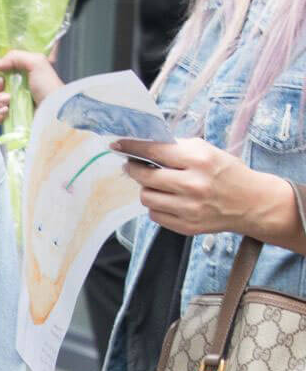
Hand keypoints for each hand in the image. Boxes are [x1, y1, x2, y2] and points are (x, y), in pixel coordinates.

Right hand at [0, 50, 63, 124]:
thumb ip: (14, 57)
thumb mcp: (36, 62)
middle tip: (1, 85)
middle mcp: (13, 86)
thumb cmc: (49, 85)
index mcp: (18, 72)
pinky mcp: (9, 118)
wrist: (54, 111)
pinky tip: (7, 111)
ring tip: (8, 101)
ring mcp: (10, 103)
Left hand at [111, 137, 303, 245]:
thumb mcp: (207, 151)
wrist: (251, 203)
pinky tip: (167, 199)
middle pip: (145, 177)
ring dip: (147, 189)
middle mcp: (192, 185)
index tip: (117, 144)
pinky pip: (155, 215)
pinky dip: (157, 206)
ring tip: (157, 183)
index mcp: (198, 160)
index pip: (154, 151)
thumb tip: (145, 147)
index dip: (132, 147)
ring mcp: (189, 209)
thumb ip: (177, 149)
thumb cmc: (227, 173)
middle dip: (134, 169)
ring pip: (146, 198)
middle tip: (133, 165)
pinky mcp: (186, 226)